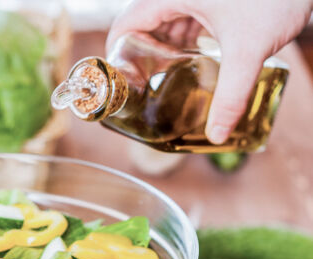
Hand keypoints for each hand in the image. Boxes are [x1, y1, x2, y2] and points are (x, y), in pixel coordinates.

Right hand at [107, 0, 311, 143]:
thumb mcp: (249, 50)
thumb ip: (231, 95)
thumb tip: (217, 134)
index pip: (125, 24)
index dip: (117, 53)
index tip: (121, 82)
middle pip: (144, 26)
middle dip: (143, 57)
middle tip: (146, 88)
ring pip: (167, 22)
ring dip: (165, 50)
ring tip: (167, 80)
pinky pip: (187, 17)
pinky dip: (186, 39)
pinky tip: (194, 60)